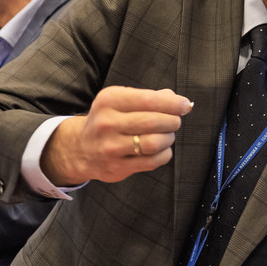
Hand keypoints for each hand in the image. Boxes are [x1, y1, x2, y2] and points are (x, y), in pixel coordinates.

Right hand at [42, 86, 192, 185]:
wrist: (81, 148)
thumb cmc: (110, 121)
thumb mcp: (121, 101)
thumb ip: (150, 98)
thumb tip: (179, 101)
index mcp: (109, 100)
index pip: (149, 100)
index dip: (173, 103)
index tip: (185, 105)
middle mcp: (107, 123)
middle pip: (154, 122)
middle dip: (173, 121)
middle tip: (174, 121)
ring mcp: (110, 147)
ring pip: (155, 143)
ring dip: (169, 138)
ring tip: (166, 135)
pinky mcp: (117, 167)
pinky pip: (153, 161)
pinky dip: (164, 154)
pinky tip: (161, 149)